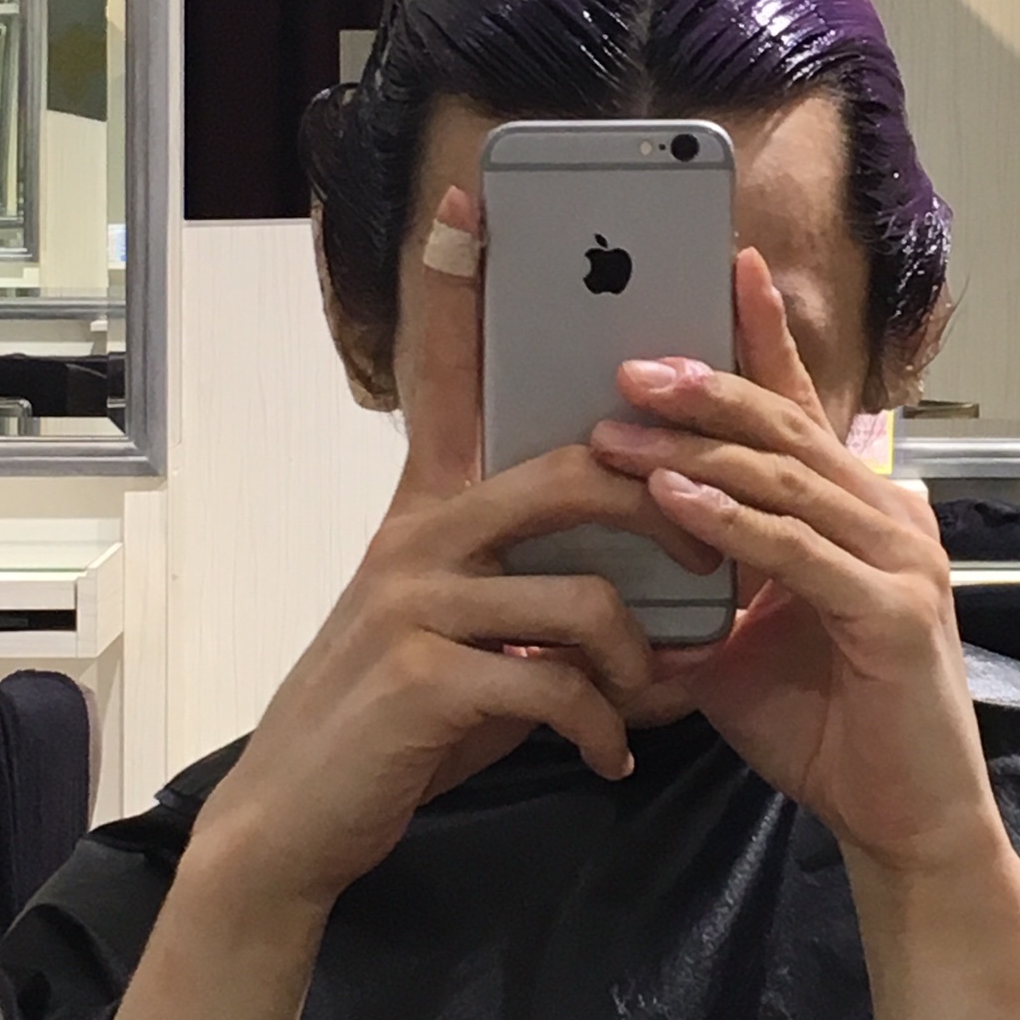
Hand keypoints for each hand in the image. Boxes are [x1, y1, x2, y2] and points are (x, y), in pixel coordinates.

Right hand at [194, 186, 717, 912]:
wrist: (300, 819)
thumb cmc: (403, 717)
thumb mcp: (464, 627)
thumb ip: (529, 579)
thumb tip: (638, 574)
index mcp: (431, 508)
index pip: (441, 376)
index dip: (451, 286)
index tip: (468, 201)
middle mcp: (419, 534)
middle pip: (572, 471)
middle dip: (669, 515)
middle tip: (720, 567)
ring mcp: (415, 600)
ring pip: (584, 590)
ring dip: (642, 658)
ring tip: (655, 699)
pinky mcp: (423, 676)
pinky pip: (560, 680)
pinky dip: (606, 725)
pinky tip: (609, 756)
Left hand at [591, 249, 1009, 880]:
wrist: (903, 823)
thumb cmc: (830, 730)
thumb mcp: (745, 644)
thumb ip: (704, 590)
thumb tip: (617, 568)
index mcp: (853, 514)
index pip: (802, 410)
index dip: (765, 339)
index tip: (730, 267)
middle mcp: (886, 518)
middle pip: (787, 429)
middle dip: (707, 386)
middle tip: (628, 364)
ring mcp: (898, 559)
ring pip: (787, 479)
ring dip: (697, 450)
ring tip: (620, 427)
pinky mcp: (894, 613)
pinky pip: (796, 552)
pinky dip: (733, 522)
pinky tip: (676, 500)